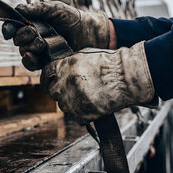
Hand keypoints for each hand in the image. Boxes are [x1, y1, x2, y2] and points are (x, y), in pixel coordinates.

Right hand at [2, 1, 111, 51]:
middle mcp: (31, 37)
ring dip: (30, 47)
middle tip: (36, 32)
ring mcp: (36, 50)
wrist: (87, 33)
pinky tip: (34, 55)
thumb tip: (19, 9)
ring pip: (23, 51)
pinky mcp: (43, 62)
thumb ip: (37, 8)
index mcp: (30, 22)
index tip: (8, 31)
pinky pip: (29, 64)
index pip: (12, 26)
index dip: (8, 28)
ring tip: (42, 43)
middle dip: (24, 35)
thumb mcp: (55, 8)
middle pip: (16, 39)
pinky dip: (29, 60)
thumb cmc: (71, 18)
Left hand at [41, 42, 156, 124]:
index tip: (49, 85)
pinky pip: (76, 117)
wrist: (127, 78)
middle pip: (53, 92)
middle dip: (61, 92)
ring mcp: (71, 99)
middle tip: (75, 91)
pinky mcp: (80, 113)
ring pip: (64, 106)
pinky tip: (93, 105)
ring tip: (88, 97)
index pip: (46, 75)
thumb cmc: (110, 64)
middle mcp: (64, 82)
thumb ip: (67, 64)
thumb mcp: (84, 55)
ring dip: (72, 103)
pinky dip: (83, 114)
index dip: (47, 80)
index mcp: (64, 66)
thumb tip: (57, 71)